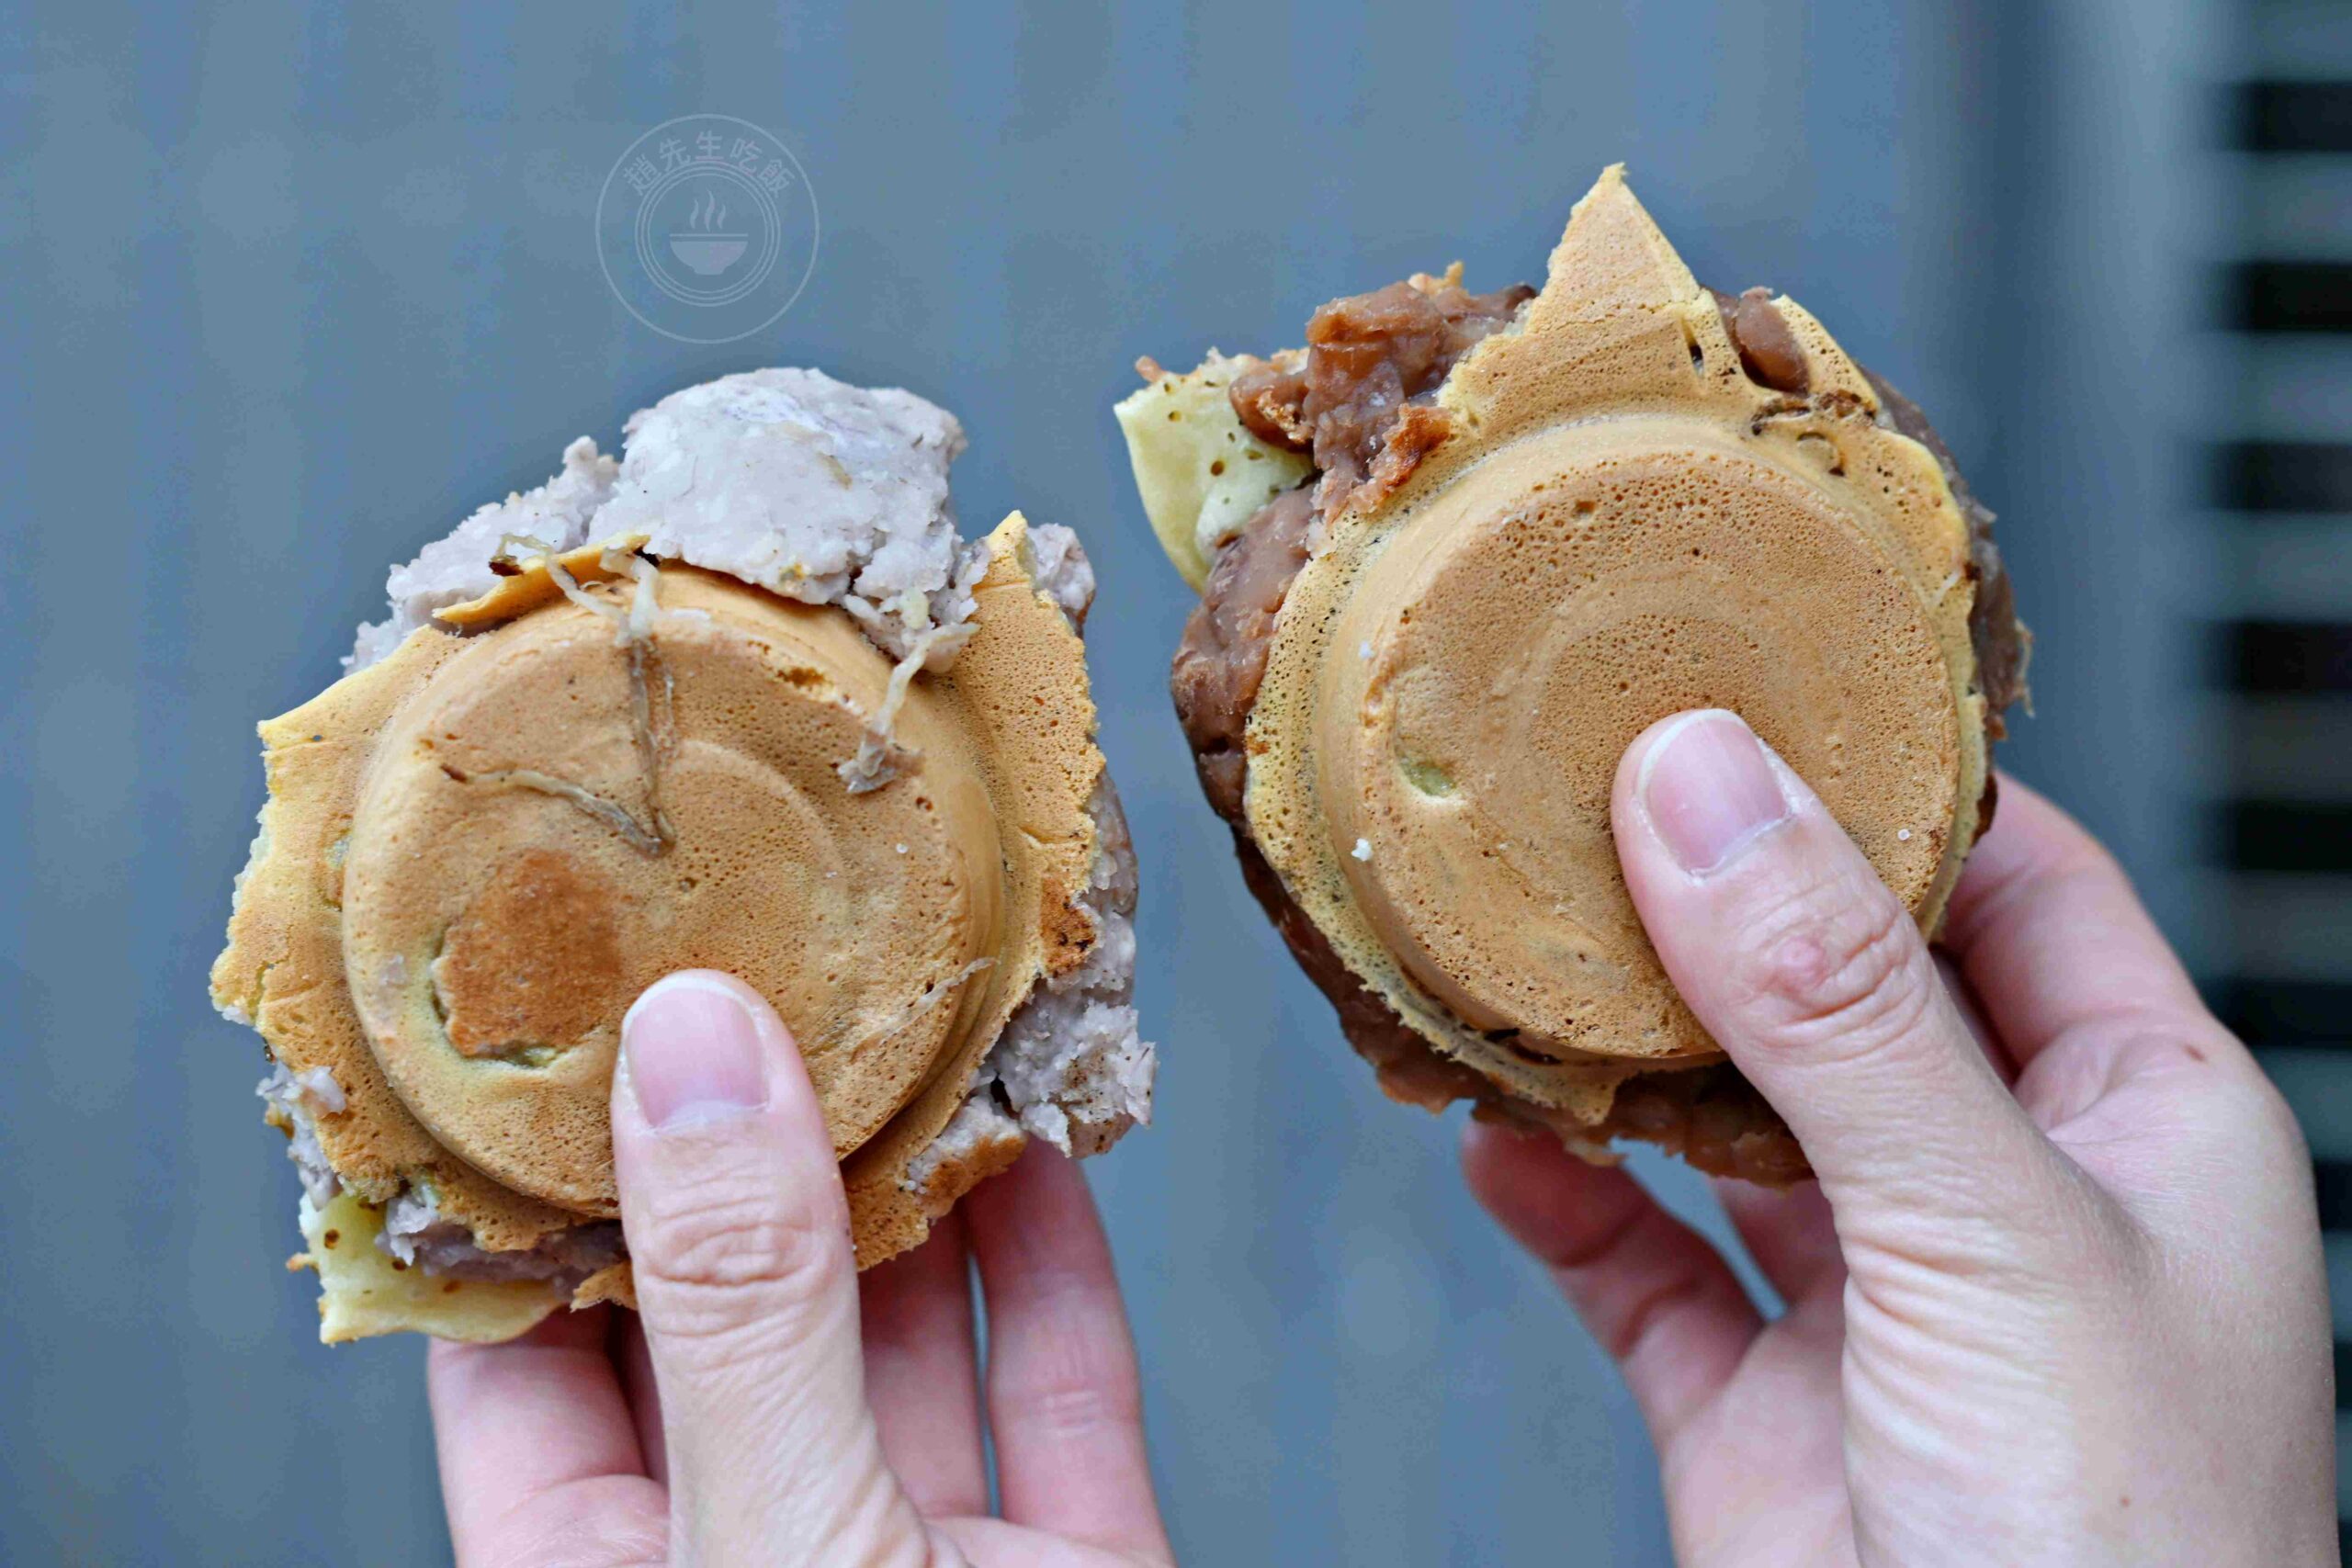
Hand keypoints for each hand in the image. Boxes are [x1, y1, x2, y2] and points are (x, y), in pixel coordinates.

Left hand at [428, 971, 1171, 1566]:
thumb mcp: (773, 1536)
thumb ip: (743, 1307)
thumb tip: (696, 1047)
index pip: (519, 1343)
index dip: (529, 1174)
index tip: (551, 1001)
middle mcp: (751, 1546)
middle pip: (728, 1303)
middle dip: (749, 1132)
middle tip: (751, 953)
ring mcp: (918, 1555)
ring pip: (900, 1329)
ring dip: (915, 1172)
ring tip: (903, 1002)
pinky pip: (1055, 1386)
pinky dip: (1053, 1260)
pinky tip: (1033, 1137)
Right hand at [1463, 711, 2336, 1565]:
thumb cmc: (2122, 1552)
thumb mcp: (1991, 1233)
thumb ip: (1839, 1009)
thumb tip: (1703, 779)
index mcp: (2136, 1114)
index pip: (2006, 875)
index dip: (1879, 770)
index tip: (1735, 671)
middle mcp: (2002, 1186)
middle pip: (1835, 979)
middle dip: (1706, 893)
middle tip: (1571, 781)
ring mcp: (1875, 1298)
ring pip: (1718, 1117)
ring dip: (1608, 1043)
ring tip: (1493, 943)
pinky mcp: (1759, 1406)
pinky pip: (1635, 1265)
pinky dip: (1555, 1200)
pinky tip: (1485, 1142)